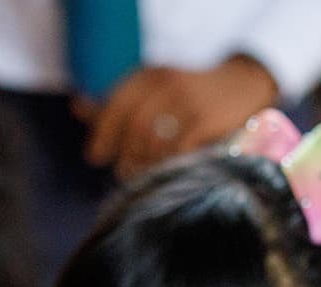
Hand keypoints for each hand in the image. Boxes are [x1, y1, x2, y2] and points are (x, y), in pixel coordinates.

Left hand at [82, 55, 278, 178]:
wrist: (244, 85)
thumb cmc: (190, 95)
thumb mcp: (154, 92)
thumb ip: (117, 103)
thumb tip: (76, 107)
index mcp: (152, 76)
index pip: (118, 104)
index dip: (103, 133)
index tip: (95, 156)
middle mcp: (168, 84)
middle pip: (135, 127)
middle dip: (125, 154)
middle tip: (123, 172)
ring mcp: (189, 102)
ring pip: (155, 141)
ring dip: (144, 165)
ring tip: (143, 176)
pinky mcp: (208, 121)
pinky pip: (178, 151)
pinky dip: (168, 167)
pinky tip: (166, 174)